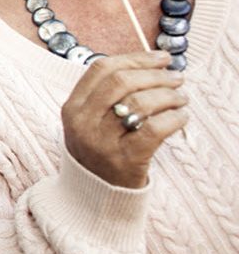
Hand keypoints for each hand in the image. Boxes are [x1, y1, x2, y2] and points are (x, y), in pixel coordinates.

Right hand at [61, 51, 187, 188]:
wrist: (94, 195)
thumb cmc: (100, 151)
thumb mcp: (89, 121)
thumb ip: (108, 94)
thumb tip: (151, 65)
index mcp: (72, 107)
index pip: (102, 69)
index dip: (135, 59)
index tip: (160, 58)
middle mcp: (83, 122)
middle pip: (122, 82)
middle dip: (156, 75)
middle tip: (177, 78)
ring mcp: (101, 142)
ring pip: (140, 103)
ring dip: (169, 96)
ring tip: (181, 98)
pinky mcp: (124, 160)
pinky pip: (154, 130)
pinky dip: (174, 119)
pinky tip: (181, 117)